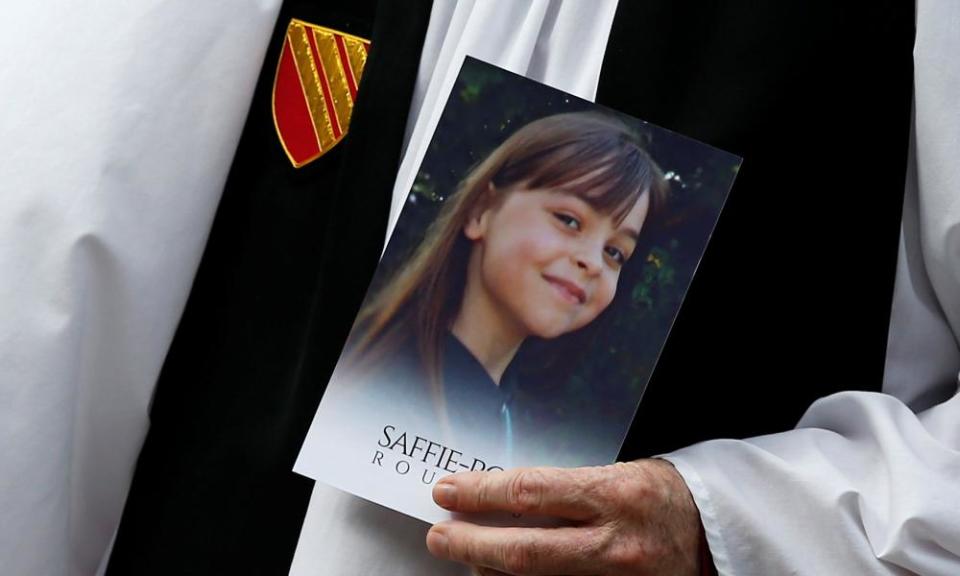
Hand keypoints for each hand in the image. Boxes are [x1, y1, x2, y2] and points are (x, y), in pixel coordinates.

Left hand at [426, 459, 704, 574]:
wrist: (720, 537)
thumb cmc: (666, 496)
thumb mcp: (620, 473)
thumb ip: (566, 487)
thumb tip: (503, 497)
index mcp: (617, 495)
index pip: (529, 492)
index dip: (479, 493)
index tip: (446, 490)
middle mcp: (616, 544)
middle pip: (522, 550)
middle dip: (469, 543)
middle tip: (438, 534)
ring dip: (490, 572)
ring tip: (467, 557)